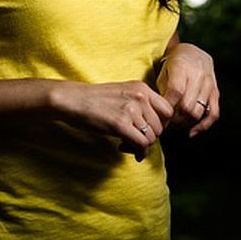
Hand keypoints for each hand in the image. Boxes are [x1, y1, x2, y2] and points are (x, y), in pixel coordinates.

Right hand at [51, 80, 173, 160]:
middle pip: (161, 127)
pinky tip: (124, 148)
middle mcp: (140, 96)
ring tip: (126, 144)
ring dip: (141, 146)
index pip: (167, 110)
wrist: (73, 99)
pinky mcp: (120, 124)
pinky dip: (137, 152)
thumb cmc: (96, 99)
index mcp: (142, 88)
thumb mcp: (123, 93)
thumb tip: (155, 127)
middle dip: (150, 138)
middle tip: (134, 140)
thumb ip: (140, 104)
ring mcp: (131, 109)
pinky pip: (141, 145)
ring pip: (152, 137)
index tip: (148, 131)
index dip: (161, 125)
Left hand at [156, 43, 218, 137]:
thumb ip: (162, 92)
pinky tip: (192, 132)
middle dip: (175, 119)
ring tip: (175, 124)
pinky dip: (203, 126)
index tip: (159, 117)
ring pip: (198, 112)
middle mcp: (198, 75)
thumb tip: (158, 115)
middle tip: (165, 123)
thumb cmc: (173, 65)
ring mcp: (209, 84)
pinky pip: (213, 114)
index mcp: (181, 67)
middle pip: (187, 106)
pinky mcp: (216, 92)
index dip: (167, 108)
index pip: (175, 92)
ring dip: (185, 123)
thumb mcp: (163, 72)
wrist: (193, 53)